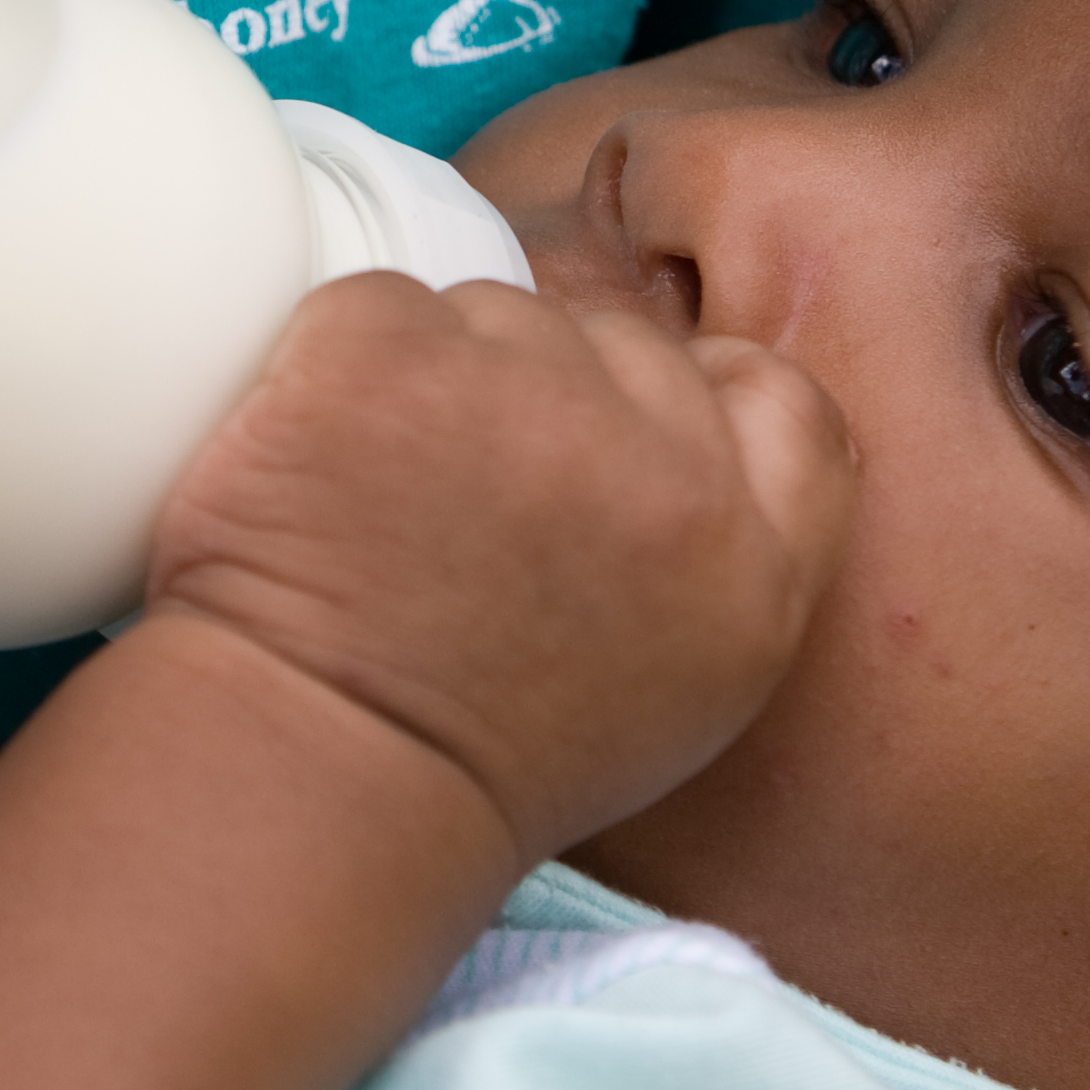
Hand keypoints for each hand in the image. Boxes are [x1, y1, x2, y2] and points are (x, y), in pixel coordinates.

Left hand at [148, 272, 856, 864]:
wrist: (312, 784)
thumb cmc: (470, 762)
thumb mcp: (678, 696)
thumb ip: (723, 552)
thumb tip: (699, 412)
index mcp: (748, 567)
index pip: (778, 401)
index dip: (697, 392)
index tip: (619, 426)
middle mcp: (661, 474)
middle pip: (619, 345)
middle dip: (542, 395)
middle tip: (459, 499)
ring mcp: (527, 402)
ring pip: (495, 314)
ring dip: (439, 377)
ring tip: (382, 499)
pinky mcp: (393, 358)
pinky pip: (376, 305)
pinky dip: (334, 365)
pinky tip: (318, 460)